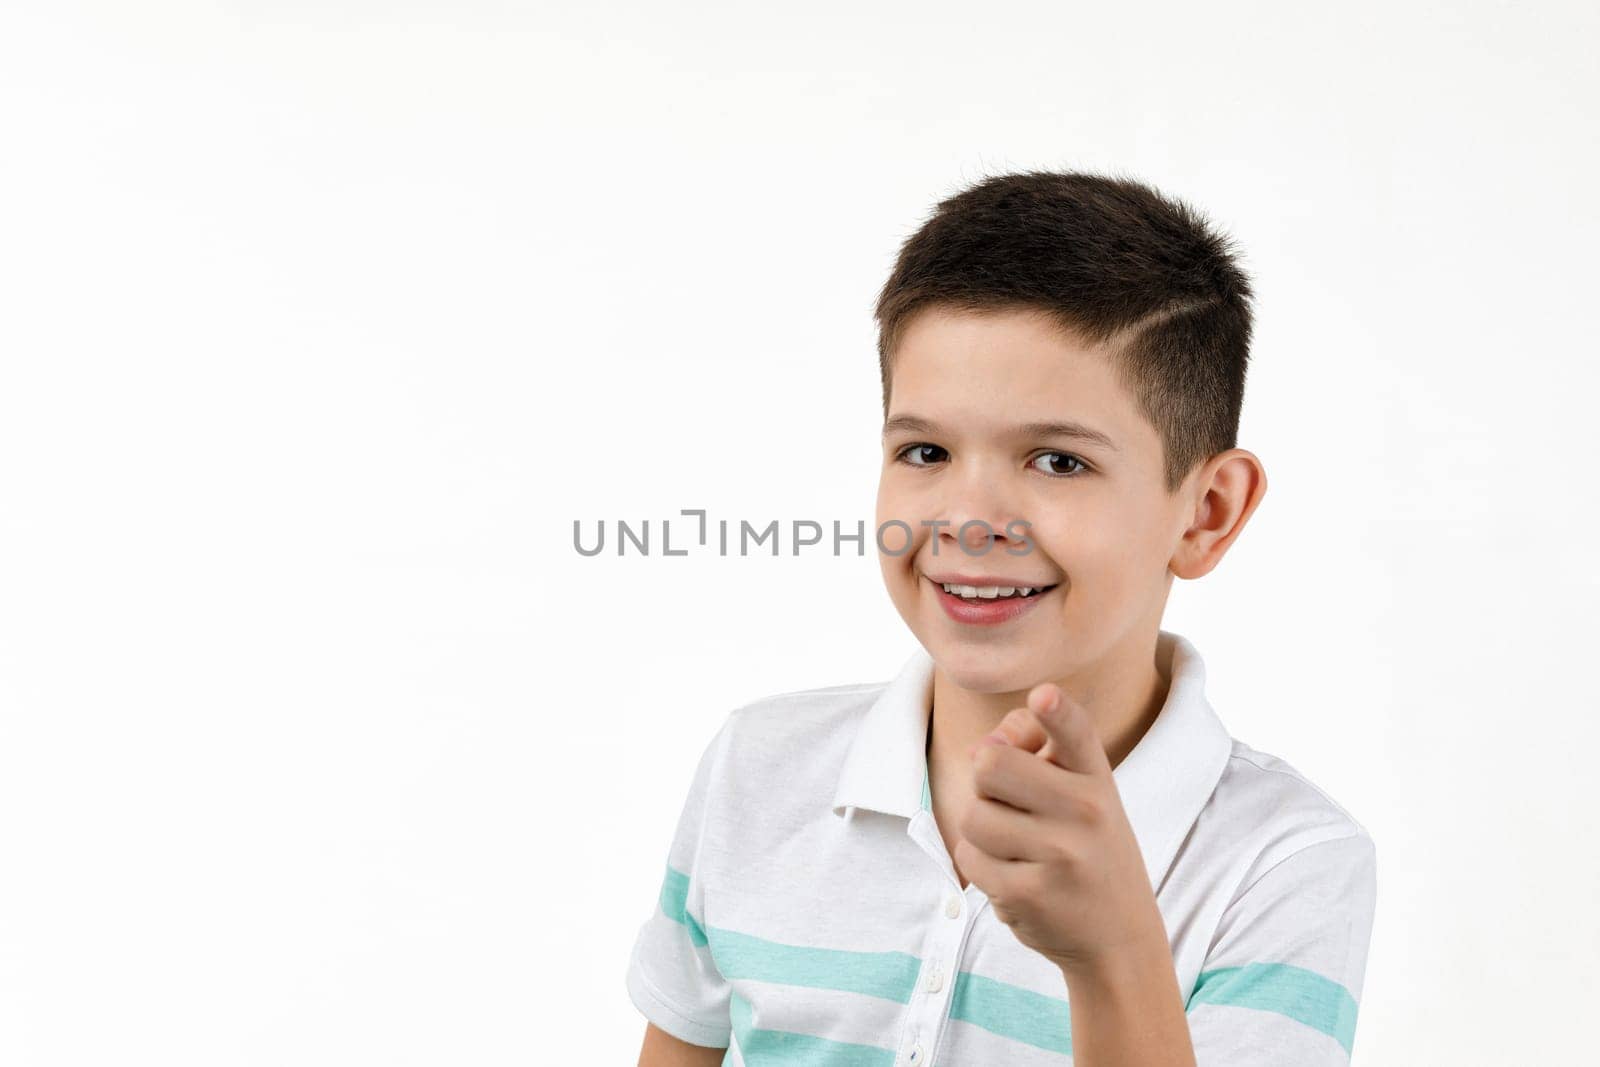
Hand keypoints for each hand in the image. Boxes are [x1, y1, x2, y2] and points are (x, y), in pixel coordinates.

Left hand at [953, 684, 1165, 975]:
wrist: (1119, 937)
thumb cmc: (1088, 850)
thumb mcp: (1084, 796)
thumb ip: (1035, 755)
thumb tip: (981, 747)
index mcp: (1096, 779)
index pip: (1077, 733)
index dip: (1057, 712)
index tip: (1043, 694)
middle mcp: (1085, 811)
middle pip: (990, 764)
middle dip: (984, 780)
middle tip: (1007, 802)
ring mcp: (1060, 854)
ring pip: (973, 815)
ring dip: (980, 829)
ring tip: (1014, 847)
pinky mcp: (1031, 893)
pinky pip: (970, 858)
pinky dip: (980, 865)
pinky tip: (1013, 876)